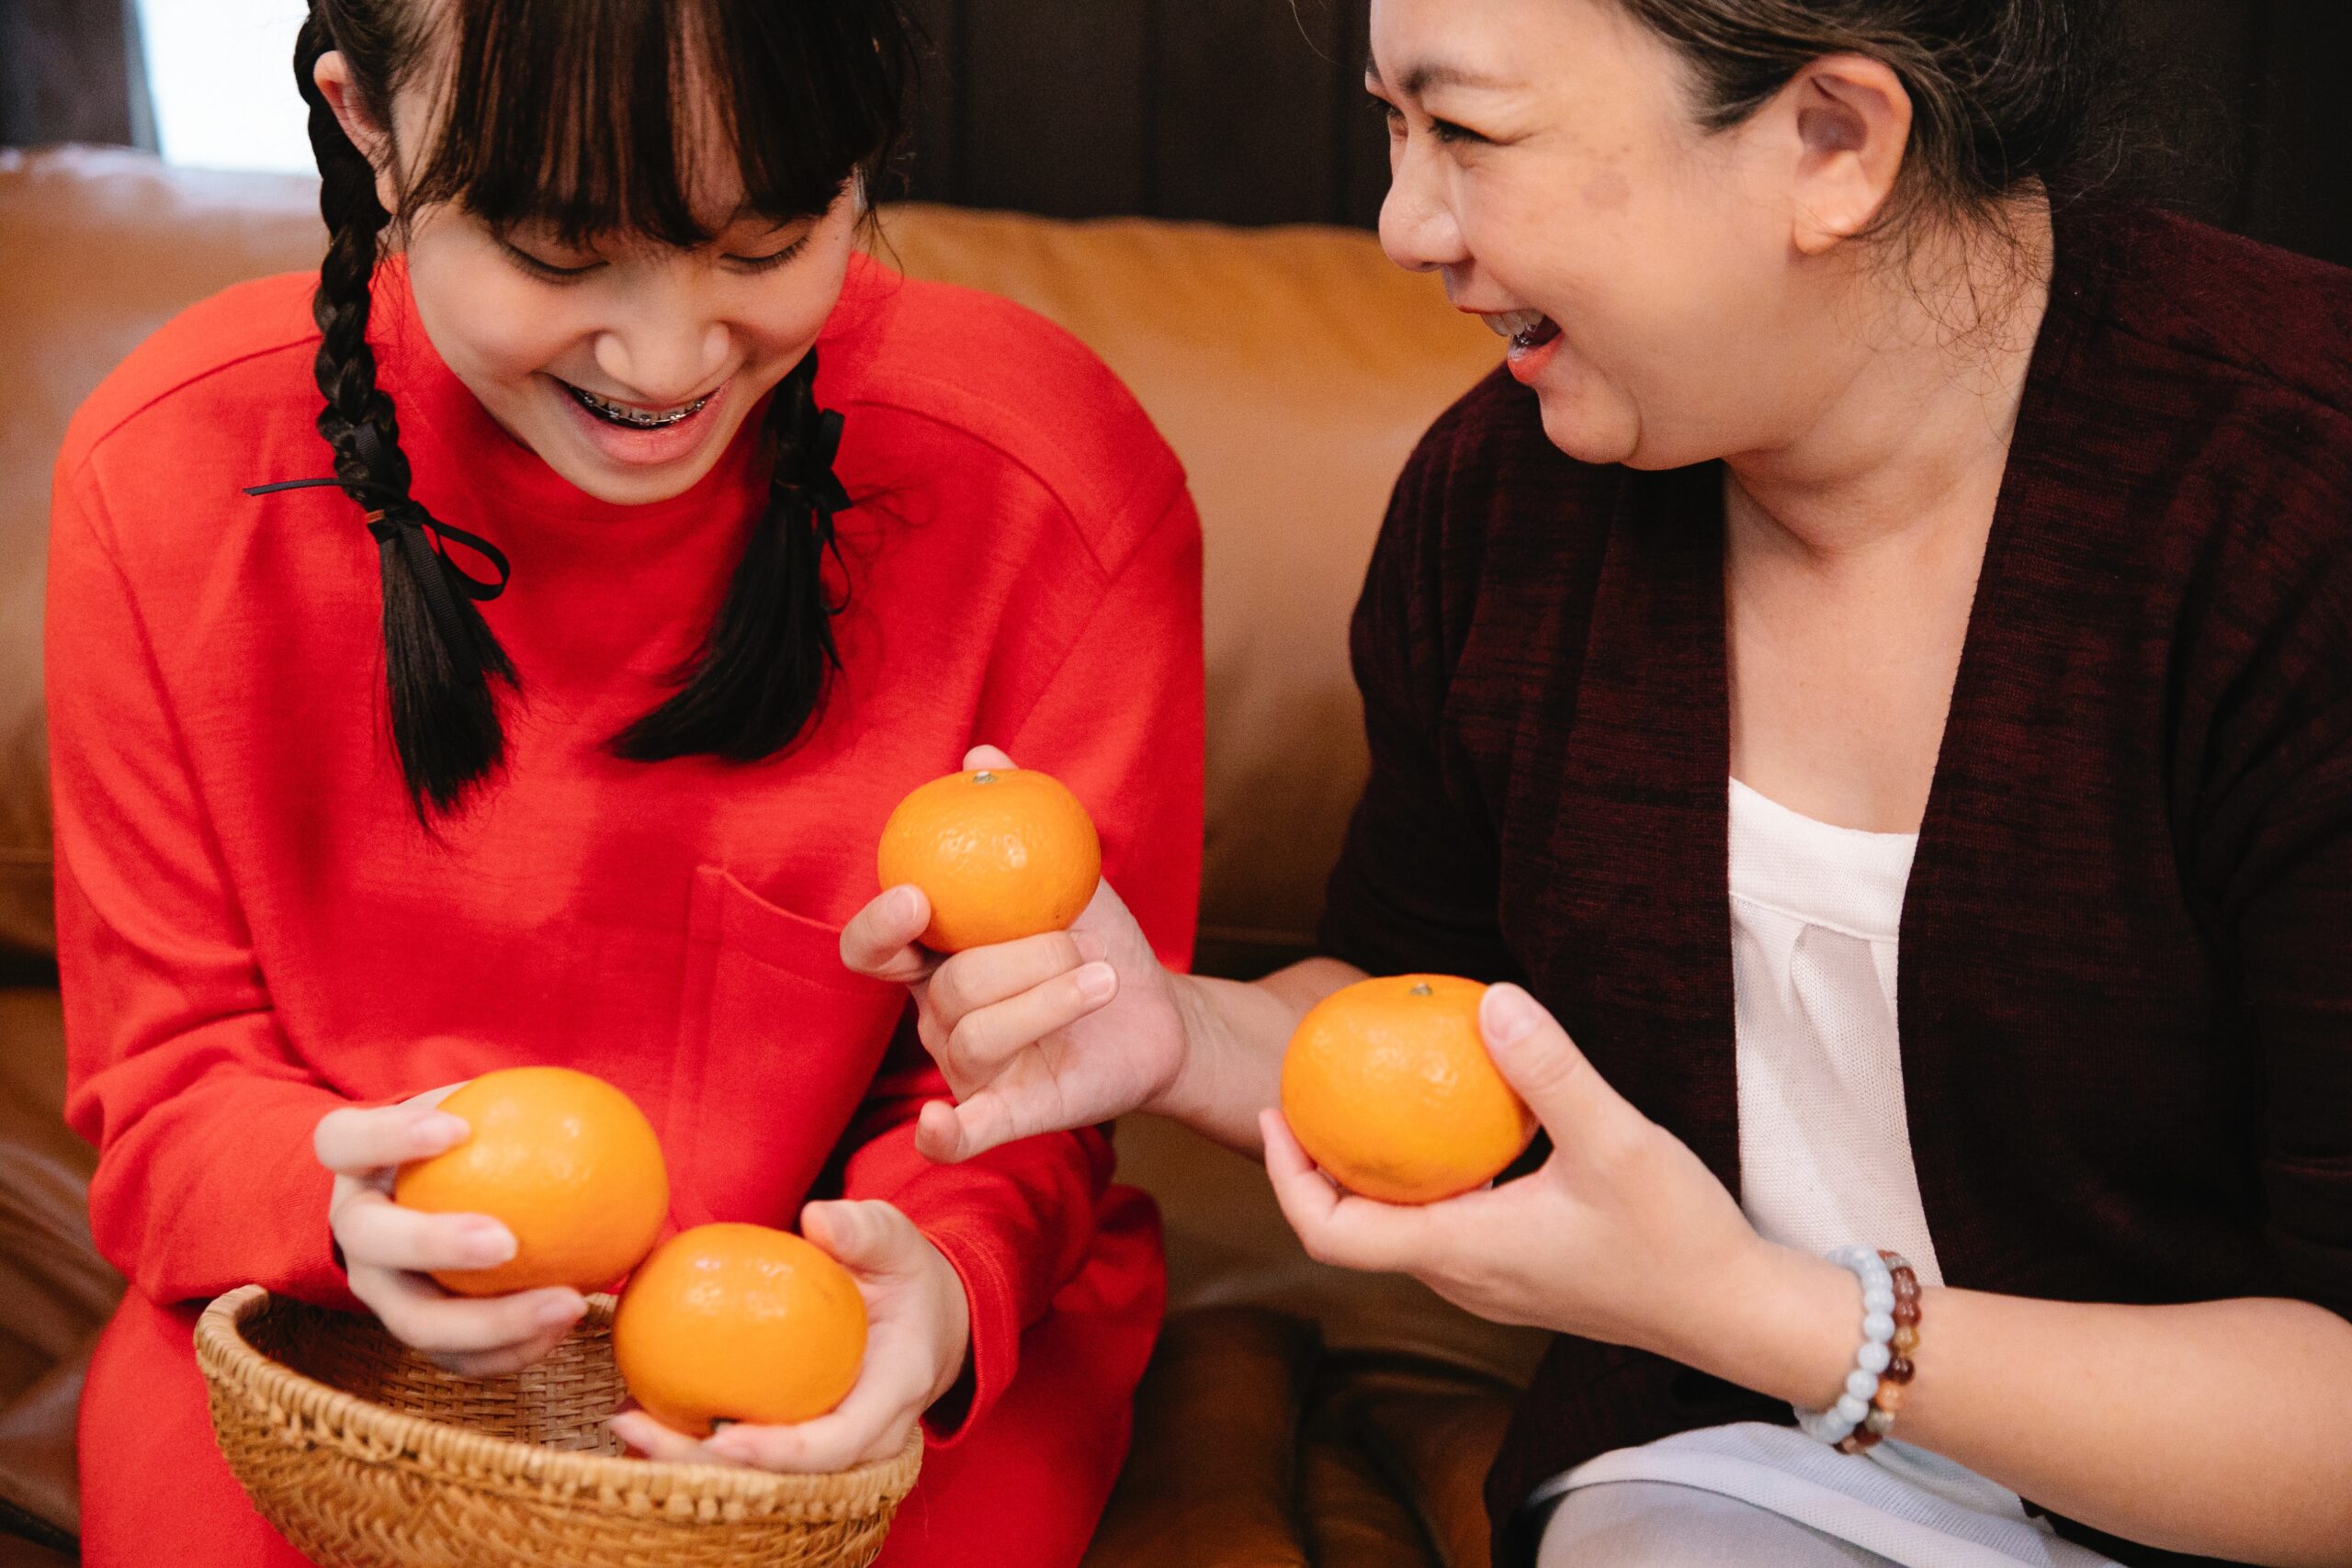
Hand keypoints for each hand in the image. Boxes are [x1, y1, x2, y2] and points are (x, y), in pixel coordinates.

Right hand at [316, 1086, 586, 1376]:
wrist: (428, 1200)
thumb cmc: (465, 1142)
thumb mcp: (477, 1109)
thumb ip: (518, 1104)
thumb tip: (602, 1105)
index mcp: (356, 1165)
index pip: (346, 1140)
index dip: (390, 1135)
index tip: (459, 1127)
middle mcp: (353, 1233)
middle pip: (370, 1242)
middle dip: (433, 1243)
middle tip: (507, 1242)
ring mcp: (379, 1290)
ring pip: (415, 1321)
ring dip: (493, 1321)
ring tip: (569, 1301)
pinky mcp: (413, 1332)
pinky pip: (458, 1356)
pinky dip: (514, 1349)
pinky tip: (568, 1327)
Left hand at [611, 1199, 971, 1471]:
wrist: (927, 1317)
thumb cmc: (907, 1277)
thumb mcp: (896, 1243)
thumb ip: (865, 1231)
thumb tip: (819, 1219)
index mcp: (891, 1394)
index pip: (837, 1444)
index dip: (779, 1452)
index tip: (721, 1438)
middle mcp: (861, 1437)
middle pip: (779, 1478)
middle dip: (702, 1465)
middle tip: (633, 1424)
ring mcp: (828, 1444)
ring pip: (753, 1474)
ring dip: (684, 1457)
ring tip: (624, 1420)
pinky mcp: (799, 1435)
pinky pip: (745, 1448)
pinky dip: (691, 1438)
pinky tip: (641, 1409)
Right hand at [841, 744, 1191, 1161]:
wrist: (1159, 1011)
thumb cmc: (1096, 939)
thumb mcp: (1066, 876)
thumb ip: (1022, 821)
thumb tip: (982, 757)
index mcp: (937, 959)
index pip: (875, 948)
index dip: (880, 927)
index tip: (917, 897)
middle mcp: (939, 1016)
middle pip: (947, 988)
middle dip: (1018, 959)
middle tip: (1074, 944)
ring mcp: (969, 1069)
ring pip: (976, 1036)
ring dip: (1047, 1001)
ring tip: (1103, 980)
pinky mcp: (1008, 1113)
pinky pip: (965, 1131)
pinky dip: (945, 1133)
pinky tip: (940, 1124)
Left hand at [1261, 983, 1775, 1362]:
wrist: (1736, 1314)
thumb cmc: (1678, 1239)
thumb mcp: (1617, 1141)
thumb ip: (1551, 1071)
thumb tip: (1491, 998)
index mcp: (1463, 1253)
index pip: (1334, 1236)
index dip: (1287, 1180)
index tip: (1273, 1116)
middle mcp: (1463, 1278)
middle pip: (1354, 1231)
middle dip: (1318, 1166)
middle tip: (1310, 1091)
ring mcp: (1491, 1284)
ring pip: (1402, 1229)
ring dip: (1372, 1173)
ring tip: (1368, 1100)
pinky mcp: (1520, 1275)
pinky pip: (1446, 1225)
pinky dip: (1426, 1180)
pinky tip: (1453, 1126)